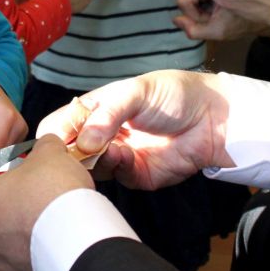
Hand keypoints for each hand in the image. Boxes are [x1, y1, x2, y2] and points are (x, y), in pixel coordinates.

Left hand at [0, 135, 93, 270]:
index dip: (6, 176)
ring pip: (10, 239)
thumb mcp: (48, 152)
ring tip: (52, 217)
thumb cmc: (51, 191)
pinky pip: (27, 258)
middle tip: (40, 194)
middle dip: (15, 204)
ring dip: (26, 229)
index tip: (25, 175)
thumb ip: (42, 146)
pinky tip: (58, 236)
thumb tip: (47, 146)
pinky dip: (39, 248)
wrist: (76, 237)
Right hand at [36, 69, 232, 190]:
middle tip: (76, 152)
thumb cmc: (174, 95)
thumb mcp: (136, 92)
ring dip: (92, 161)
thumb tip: (83, 143)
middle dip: (69, 154)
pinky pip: (115, 178)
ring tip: (105, 148)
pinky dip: (115, 167)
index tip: (56, 141)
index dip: (55, 134)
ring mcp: (118, 157)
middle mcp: (103, 135)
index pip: (60, 124)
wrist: (214, 118)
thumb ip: (107, 114)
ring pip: (89, 169)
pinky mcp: (136, 176)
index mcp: (97, 110)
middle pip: (69, 152)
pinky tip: (124, 154)